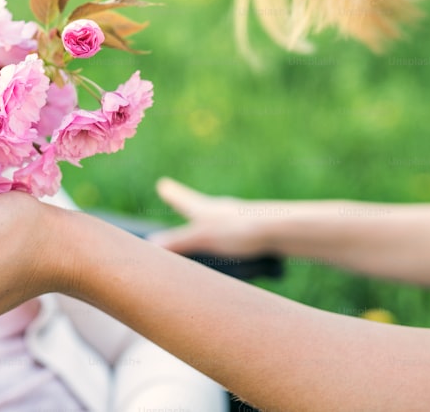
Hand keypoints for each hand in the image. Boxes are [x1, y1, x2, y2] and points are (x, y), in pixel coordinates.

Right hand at [147, 177, 278, 256]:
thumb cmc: (237, 229)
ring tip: (202, 221)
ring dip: (206, 218)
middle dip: (186, 202)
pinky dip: (224, 231)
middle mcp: (218, 210)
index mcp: (203, 209)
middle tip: (176, 196)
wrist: (278, 229)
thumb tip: (151, 243)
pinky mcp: (250, 228)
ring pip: (216, 216)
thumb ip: (178, 242)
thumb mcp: (203, 237)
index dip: (171, 194)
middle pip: (197, 204)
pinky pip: (231, 229)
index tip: (163, 185)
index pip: (181, 199)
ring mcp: (235, 217)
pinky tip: (229, 241)